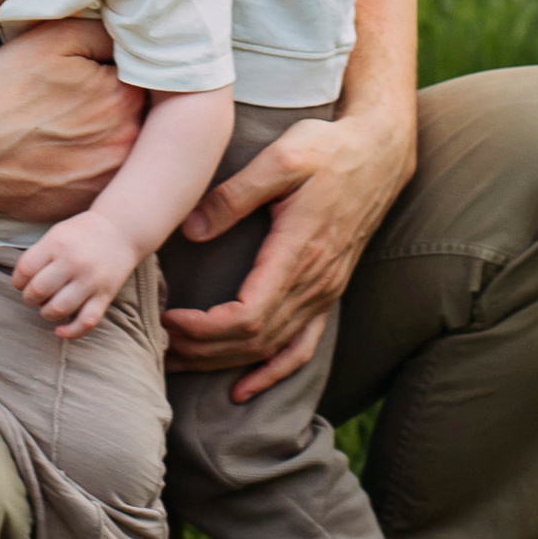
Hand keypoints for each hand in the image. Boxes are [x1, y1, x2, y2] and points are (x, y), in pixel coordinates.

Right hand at [0, 16, 141, 221]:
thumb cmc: (7, 94)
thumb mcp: (52, 40)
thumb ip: (101, 33)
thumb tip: (126, 38)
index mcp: (124, 95)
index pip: (140, 76)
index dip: (118, 70)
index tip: (96, 73)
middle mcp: (129, 138)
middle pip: (137, 112)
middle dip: (116, 102)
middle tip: (80, 102)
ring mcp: (113, 175)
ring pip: (124, 145)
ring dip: (109, 134)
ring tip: (72, 129)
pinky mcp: (94, 200)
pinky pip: (108, 178)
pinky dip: (95, 165)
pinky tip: (67, 155)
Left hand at [11, 204, 135, 341]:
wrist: (122, 229)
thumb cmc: (83, 232)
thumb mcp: (57, 233)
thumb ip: (39, 255)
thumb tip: (21, 284)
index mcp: (58, 244)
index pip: (25, 269)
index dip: (17, 281)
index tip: (21, 283)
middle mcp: (73, 262)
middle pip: (38, 290)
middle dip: (29, 298)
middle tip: (34, 296)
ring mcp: (90, 280)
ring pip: (59, 309)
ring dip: (46, 313)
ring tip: (48, 307)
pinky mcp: (105, 295)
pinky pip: (86, 321)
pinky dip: (70, 332)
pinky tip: (60, 330)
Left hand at [164, 102, 414, 400]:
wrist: (378, 154)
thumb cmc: (328, 150)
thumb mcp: (280, 159)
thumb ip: (234, 195)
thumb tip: (190, 230)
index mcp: (299, 252)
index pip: (248, 316)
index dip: (205, 329)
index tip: (169, 319)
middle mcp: (315, 282)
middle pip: (254, 340)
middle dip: (202, 349)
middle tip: (158, 343)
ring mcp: (325, 292)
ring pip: (272, 348)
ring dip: (223, 362)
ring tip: (180, 360)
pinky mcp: (328, 293)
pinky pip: (302, 348)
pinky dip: (272, 372)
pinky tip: (244, 388)